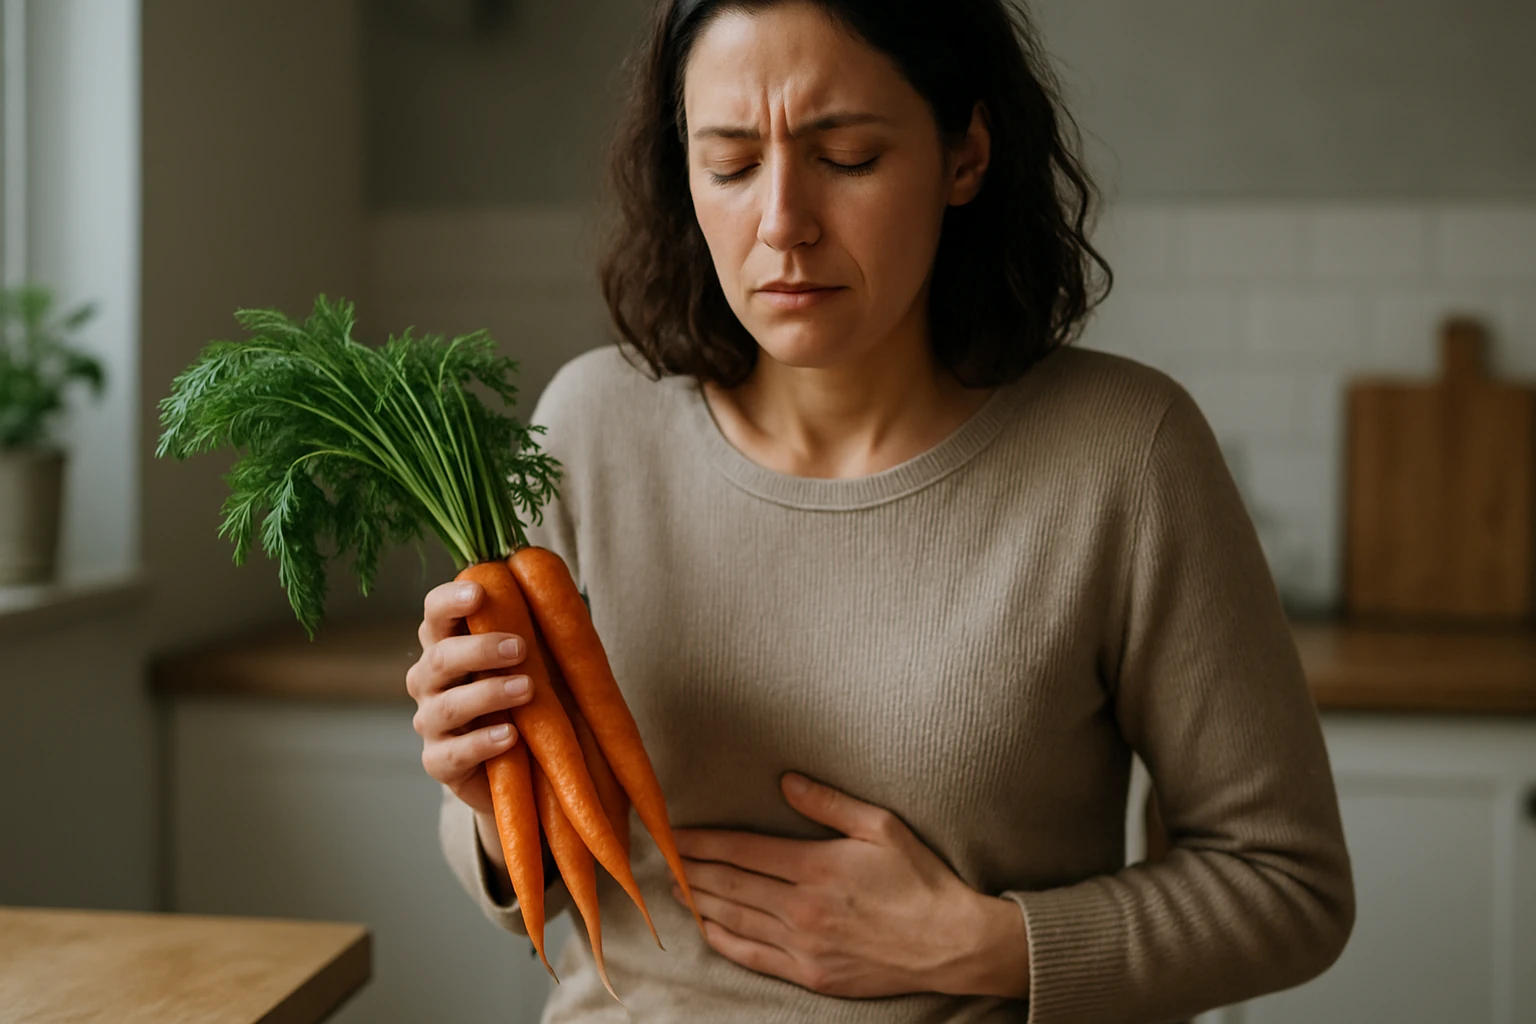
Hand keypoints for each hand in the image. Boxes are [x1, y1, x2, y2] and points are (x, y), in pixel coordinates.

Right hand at [406, 579, 533, 840]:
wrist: (517, 763)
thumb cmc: (521, 696)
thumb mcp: (528, 659)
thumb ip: (531, 626)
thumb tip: (556, 587)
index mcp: (445, 644)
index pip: (434, 614)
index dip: (450, 600)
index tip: (480, 592)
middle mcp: (428, 680)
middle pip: (439, 658)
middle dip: (479, 649)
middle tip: (520, 647)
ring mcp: (430, 722)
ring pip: (446, 706)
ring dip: (488, 694)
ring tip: (527, 688)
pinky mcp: (439, 762)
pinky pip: (452, 753)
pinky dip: (481, 743)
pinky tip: (510, 735)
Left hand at [672, 774, 1030, 999]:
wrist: (952, 943)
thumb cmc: (920, 880)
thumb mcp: (880, 826)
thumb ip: (828, 803)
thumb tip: (786, 780)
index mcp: (815, 866)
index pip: (740, 850)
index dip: (701, 841)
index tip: (672, 833)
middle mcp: (801, 908)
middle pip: (728, 885)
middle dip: (690, 869)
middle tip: (660, 857)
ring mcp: (804, 945)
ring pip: (734, 920)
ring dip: (699, 901)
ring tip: (675, 887)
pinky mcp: (811, 973)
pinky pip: (753, 956)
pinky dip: (723, 940)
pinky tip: (706, 926)